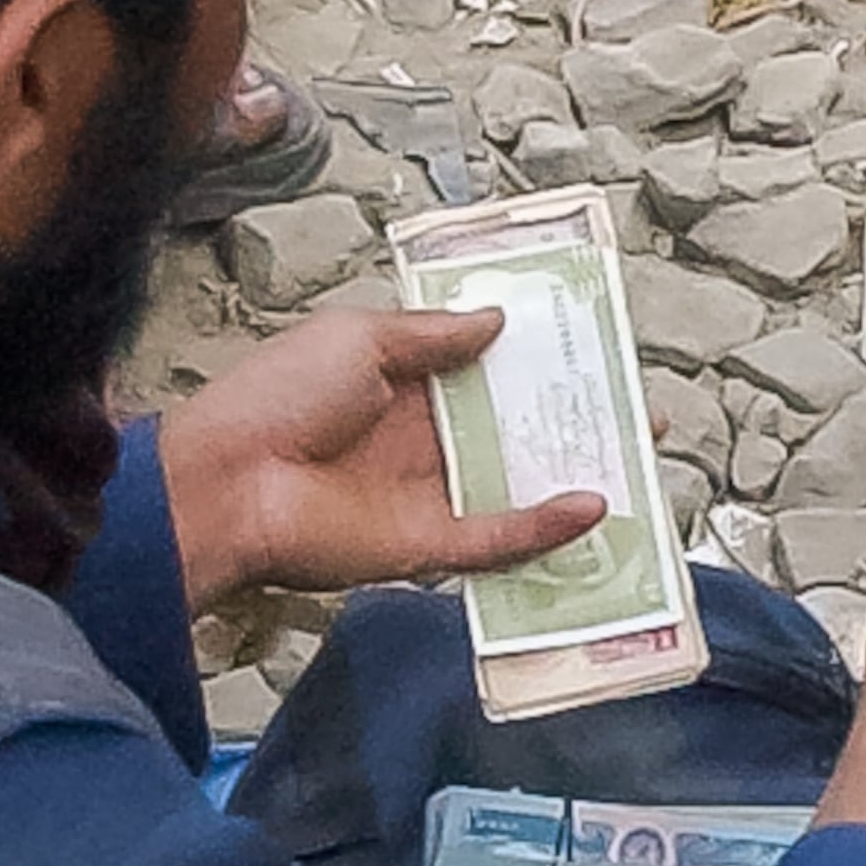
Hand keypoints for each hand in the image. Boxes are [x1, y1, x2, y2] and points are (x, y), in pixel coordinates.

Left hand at [156, 302, 602, 607]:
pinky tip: (594, 507)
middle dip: (574, 422)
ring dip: (575, 474)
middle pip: (513, 432)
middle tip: (637, 410)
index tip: (592, 352)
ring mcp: (424, 496)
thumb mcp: (358, 337)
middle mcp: (419, 441)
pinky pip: (497, 539)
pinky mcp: (423, 546)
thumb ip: (432, 334)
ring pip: (517, 487)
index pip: (485, 374)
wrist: (226, 481)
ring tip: (639, 458)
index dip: (537, 364)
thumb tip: (497, 319)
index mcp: (401, 385)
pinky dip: (545, 527)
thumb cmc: (277, 395)